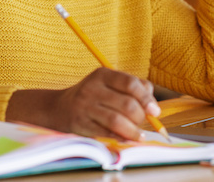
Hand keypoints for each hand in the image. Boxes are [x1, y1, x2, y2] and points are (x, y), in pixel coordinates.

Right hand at [7, 68, 160, 140]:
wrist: (58, 108)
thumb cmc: (93, 96)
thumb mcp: (109, 83)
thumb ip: (133, 88)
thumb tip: (152, 105)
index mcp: (103, 74)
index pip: (131, 84)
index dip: (146, 98)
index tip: (155, 111)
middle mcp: (92, 88)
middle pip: (126, 104)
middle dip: (141, 117)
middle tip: (145, 123)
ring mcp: (84, 106)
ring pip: (116, 120)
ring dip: (132, 130)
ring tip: (139, 136)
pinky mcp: (80, 123)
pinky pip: (104, 132)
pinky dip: (119, 137)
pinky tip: (125, 138)